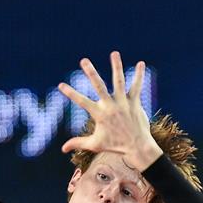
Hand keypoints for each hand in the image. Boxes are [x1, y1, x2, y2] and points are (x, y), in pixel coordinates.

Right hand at [58, 51, 161, 169]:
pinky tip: (141, 63)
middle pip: (99, 86)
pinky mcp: (135, 102)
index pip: (81, 102)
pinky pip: (137, 86)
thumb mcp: (95, 145)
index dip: (70, 93)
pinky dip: (139, 75)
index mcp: (100, 114)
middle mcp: (111, 106)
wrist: (137, 148)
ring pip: (119, 81)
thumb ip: (78, 143)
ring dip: (117, 66)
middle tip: (83, 60)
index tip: (60, 85)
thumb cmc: (115, 146)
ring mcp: (123, 103)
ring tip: (114, 53)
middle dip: (91, 73)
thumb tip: (63, 149)